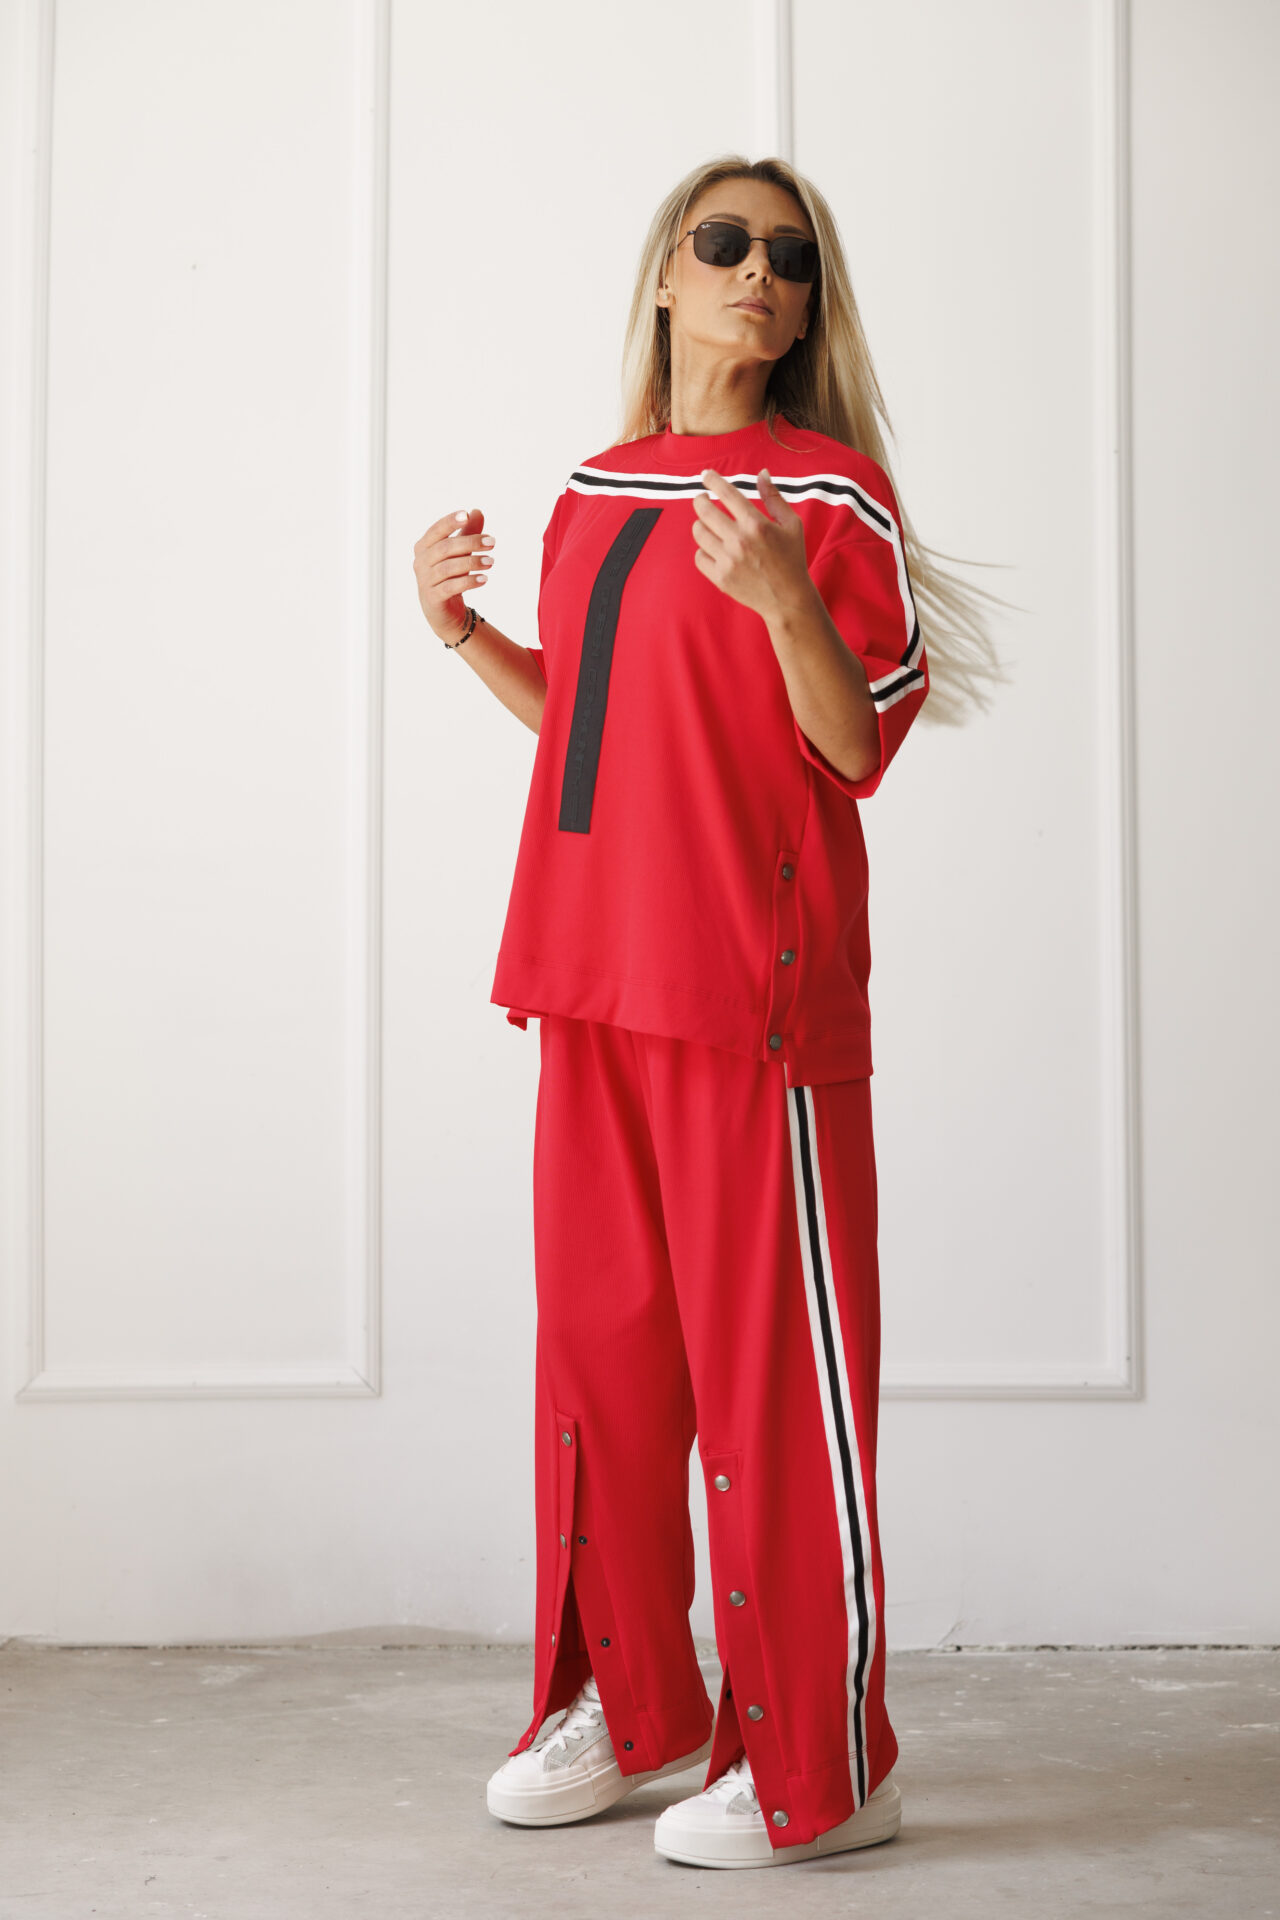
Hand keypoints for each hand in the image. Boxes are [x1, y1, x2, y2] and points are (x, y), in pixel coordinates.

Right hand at [413, 506, 494, 642]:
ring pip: (449, 568)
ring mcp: (425, 580)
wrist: (443, 610)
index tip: (466, 515)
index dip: (449, 522)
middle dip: (470, 543)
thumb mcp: (460, 553)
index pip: (436, 530)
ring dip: (472, 562)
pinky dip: (469, 582)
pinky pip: (451, 587)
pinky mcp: (433, 598)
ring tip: (491, 561)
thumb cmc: (450, 576)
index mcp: (424, 547)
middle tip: (492, 542)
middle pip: (445, 548)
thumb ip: (467, 532)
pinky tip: (484, 579)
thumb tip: (477, 511)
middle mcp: (421, 562)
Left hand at [691, 467, 816, 623]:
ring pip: (699, 533)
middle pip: (704, 511)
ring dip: (701, 524)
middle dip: (700, 500)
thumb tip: (761, 473)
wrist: (788, 599)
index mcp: (756, 524)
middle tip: (702, 500)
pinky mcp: (720, 578)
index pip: (727, 494)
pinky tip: (713, 549)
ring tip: (708, 525)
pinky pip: (699, 556)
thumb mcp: (791, 524)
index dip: (712, 480)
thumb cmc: (791, 558)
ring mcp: (728, 560)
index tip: (705, 475)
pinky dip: (703, 550)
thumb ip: (774, 497)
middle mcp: (739, 541)